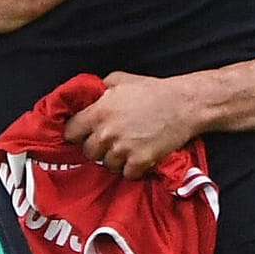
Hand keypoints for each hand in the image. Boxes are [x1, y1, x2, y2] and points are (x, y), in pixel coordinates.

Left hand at [63, 72, 199, 179]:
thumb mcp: (121, 80)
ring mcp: (122, 150)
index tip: (84, 133)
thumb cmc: (153, 90)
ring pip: (107, 165)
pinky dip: (133, 168)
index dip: (77, 133)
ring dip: (116, 159)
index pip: (71, 132)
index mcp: (98, 112)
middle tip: (111, 140)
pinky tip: (140, 156)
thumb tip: (88, 96)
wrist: (184, 105)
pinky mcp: (139, 162)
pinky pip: (127, 174)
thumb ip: (100, 89)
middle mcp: (106, 133)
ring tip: (128, 148)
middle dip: (98, 147)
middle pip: (88, 152)